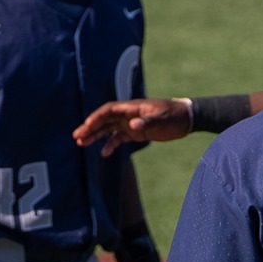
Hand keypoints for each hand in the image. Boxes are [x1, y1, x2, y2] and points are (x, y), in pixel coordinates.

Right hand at [72, 98, 192, 155]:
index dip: (96, 117)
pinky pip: (118, 138)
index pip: (109, 111)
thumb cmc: (174, 116)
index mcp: (132, 108)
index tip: (86, 126)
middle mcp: (128, 115)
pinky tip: (103, 153)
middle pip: (104, 120)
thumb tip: (132, 125)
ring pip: (108, 129)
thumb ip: (147, 122)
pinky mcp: (135, 132)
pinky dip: (110, 144)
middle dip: (90, 128)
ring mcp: (131, 123)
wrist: (186, 119)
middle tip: (77, 137)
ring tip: (81, 144)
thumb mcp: (161, 119)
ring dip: (95, 136)